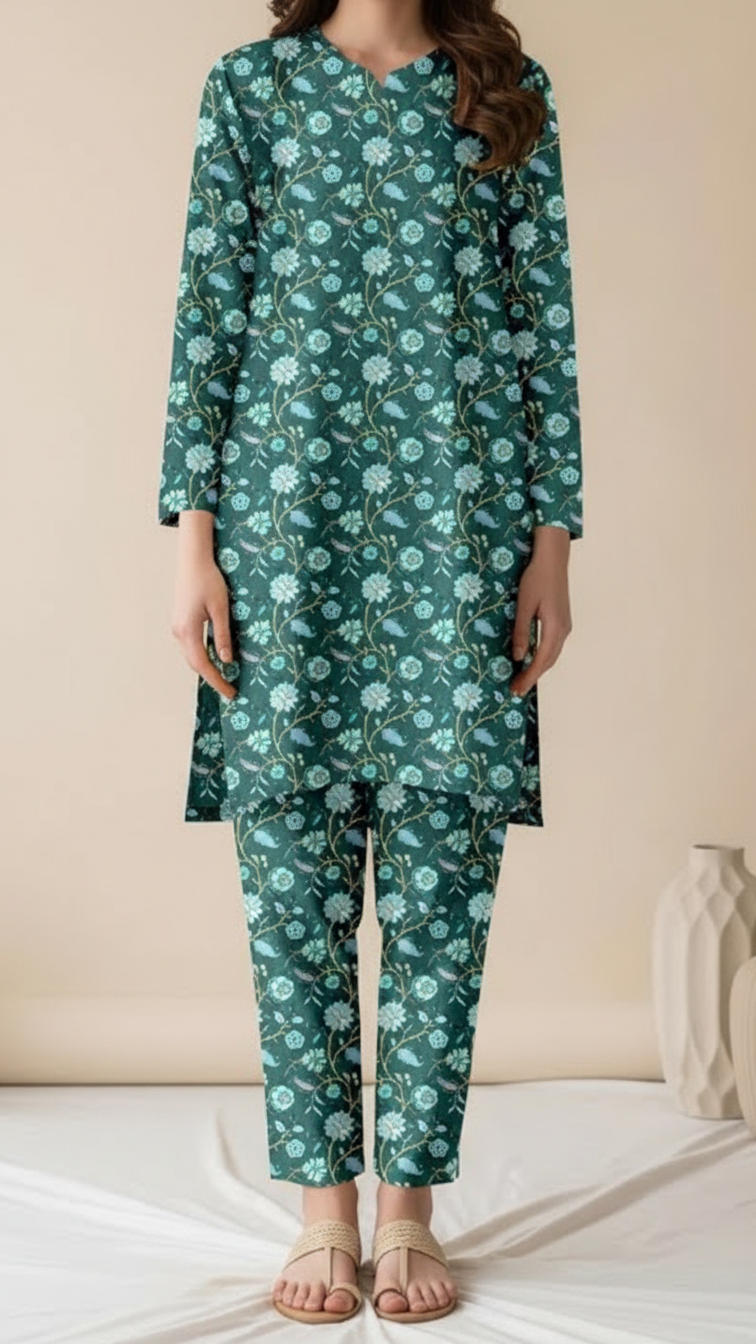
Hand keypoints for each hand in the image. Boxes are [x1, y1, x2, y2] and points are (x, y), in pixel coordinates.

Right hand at [170, 510, 237, 701]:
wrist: (192, 560)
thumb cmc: (209, 580)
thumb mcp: (221, 608)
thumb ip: (223, 634)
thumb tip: (226, 660)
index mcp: (188, 630)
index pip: (203, 664)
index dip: (217, 681)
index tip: (230, 693)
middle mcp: (179, 632)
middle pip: (195, 663)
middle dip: (212, 678)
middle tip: (230, 690)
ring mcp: (177, 627)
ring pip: (192, 655)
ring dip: (206, 668)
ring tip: (225, 678)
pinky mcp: (181, 622)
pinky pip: (191, 645)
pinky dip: (202, 656)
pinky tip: (215, 658)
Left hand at [510, 526, 572, 695]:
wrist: (553, 560)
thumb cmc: (536, 579)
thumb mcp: (524, 605)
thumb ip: (521, 631)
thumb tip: (518, 657)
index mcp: (555, 627)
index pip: (541, 660)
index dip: (529, 676)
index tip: (517, 689)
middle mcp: (564, 630)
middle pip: (549, 661)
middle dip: (532, 676)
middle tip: (516, 689)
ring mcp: (565, 625)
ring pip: (552, 654)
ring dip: (538, 668)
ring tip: (521, 678)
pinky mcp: (562, 621)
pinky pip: (552, 645)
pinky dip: (542, 657)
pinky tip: (531, 659)